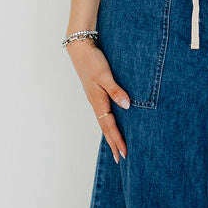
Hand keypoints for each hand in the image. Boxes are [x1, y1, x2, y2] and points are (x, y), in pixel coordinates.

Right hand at [67, 39, 131, 161]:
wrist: (80, 48)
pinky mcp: (96, 92)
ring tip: (117, 146)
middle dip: (113, 143)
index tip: (124, 154)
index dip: (117, 140)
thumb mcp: (105, 75)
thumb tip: (127, 106)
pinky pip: (103, 113)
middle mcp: (96, 103)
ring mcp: (95, 98)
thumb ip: (116, 90)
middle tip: (121, 159)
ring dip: (111, 135)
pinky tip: (112, 123)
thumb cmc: (92, 60)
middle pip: (106, 128)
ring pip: (104, 121)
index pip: (110, 126)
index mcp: (98, 101)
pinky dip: (109, 123)